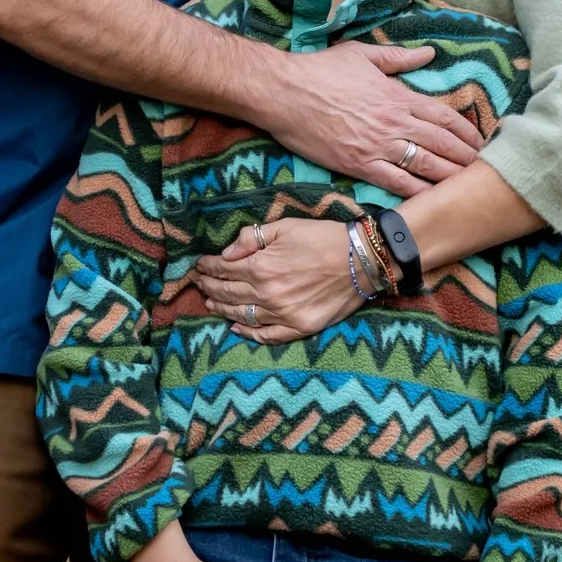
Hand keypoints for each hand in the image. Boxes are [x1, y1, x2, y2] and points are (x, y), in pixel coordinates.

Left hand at [194, 219, 365, 344]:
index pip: (224, 269)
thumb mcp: (286, 226)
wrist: (362, 260)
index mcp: (261, 266)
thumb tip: (227, 252)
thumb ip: (252, 238)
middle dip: (209, 287)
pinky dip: (248, 333)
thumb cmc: (324, 238)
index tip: (199, 266)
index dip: (208, 268)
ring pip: (241, 315)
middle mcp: (267, 294)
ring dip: (222, 309)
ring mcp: (283, 314)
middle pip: (228, 293)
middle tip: (199, 284)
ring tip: (210, 304)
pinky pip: (267, 336)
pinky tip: (237, 328)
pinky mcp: (299, 328)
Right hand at [261, 39, 482, 196]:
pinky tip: (432, 200)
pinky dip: (417, 192)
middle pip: (442, 144)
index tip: (482, 142)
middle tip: (485, 170)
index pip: (445, 116)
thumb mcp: (363, 55)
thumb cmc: (321, 69)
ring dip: (449, 177)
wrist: (284, 92)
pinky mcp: (358, 165)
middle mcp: (394, 123)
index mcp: (398, 96)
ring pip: (425, 166)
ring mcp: (377, 146)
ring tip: (467, 187)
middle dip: (466, 158)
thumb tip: (428, 54)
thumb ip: (399, 58)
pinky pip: (395, 183)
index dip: (467, 131)